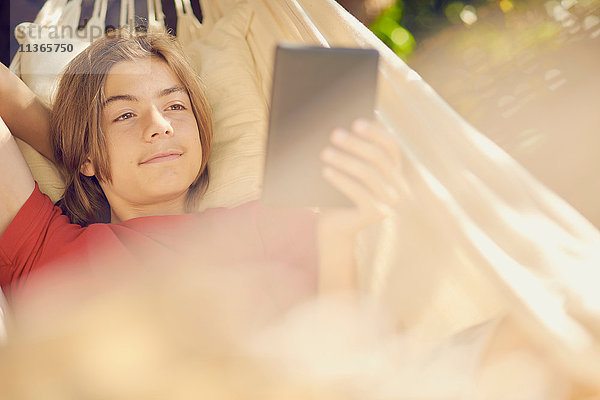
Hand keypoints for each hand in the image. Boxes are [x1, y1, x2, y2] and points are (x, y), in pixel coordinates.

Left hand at [319, 118, 403, 235]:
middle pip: (378, 158)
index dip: (375, 132)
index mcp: (394, 170)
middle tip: (334, 134)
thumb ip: (352, 151)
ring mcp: (389, 202)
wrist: (334, 224)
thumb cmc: (338, 191)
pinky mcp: (376, 214)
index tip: (355, 122)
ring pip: (368, 174)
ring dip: (345, 160)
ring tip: (324, 152)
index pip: (391, 146)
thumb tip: (343, 125)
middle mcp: (397, 186)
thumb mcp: (347, 169)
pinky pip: (359, 193)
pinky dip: (341, 180)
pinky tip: (326, 171)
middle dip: (355, 144)